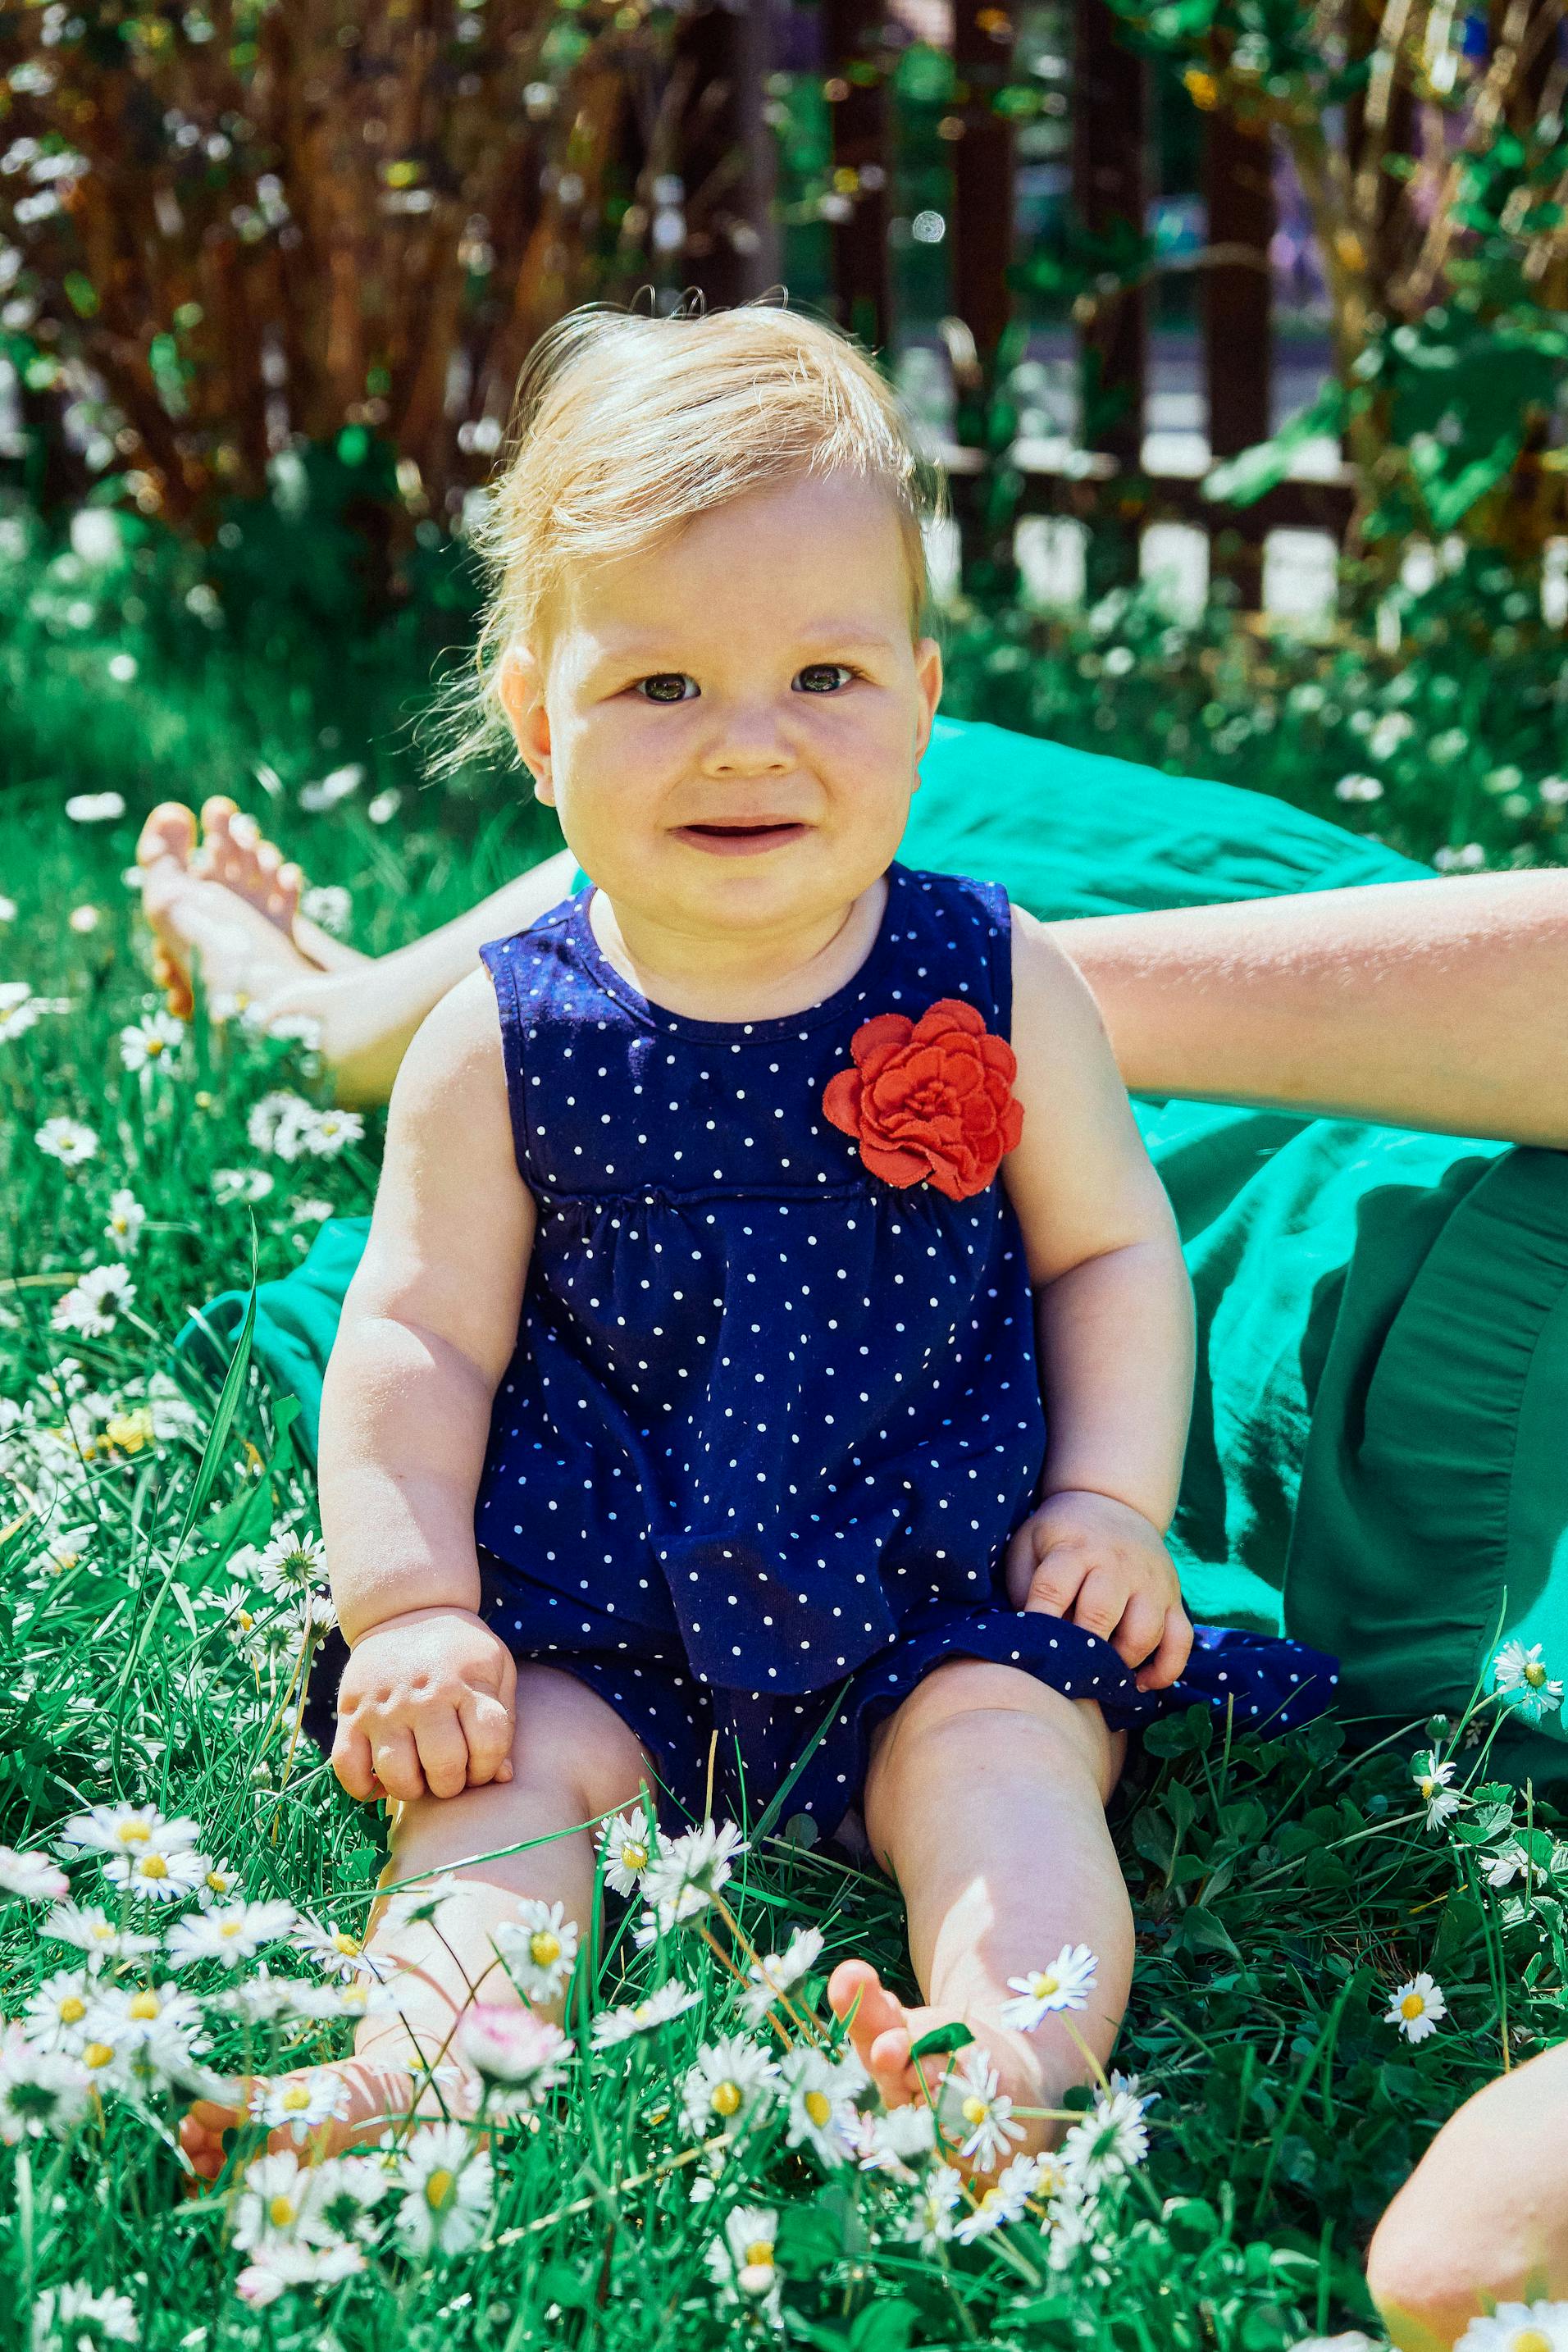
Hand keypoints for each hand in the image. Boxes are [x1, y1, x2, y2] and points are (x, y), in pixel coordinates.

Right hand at [331, 1605, 516, 1802]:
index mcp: (466, 1683)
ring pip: (397, 1774)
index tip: (481, 1764)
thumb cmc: (459, 1651)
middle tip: (448, 1773)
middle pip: (444, 1765)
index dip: (490, 1767)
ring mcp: (383, 1706)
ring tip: (418, 1775)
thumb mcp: (495, 1669)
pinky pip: (348, 1767)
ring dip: (412, 1789)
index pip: (489, 1744)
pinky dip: (362, 1787)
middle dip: (452, 1784)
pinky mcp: (350, 1713)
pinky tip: (380, 1780)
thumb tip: (504, 1777)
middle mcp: (424, 1696)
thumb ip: (504, 1722)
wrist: (405, 1612)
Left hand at [1004, 1489, 1192, 1690]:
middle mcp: (1118, 1563)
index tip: (1029, 1651)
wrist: (1115, 1503)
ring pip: (1145, 1633)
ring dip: (1121, 1663)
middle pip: (1100, 1615)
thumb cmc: (1062, 1536)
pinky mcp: (1175, 1598)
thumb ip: (1024, 1587)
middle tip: (1065, 1672)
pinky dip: (1166, 1669)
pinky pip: (1181, 1641)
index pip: (1053, 1589)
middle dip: (1081, 1650)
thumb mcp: (1031, 1544)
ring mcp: (1152, 1582)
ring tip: (1100, 1676)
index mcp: (1075, 1548)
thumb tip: (1027, 1639)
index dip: (1038, 1623)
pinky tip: (1141, 1684)